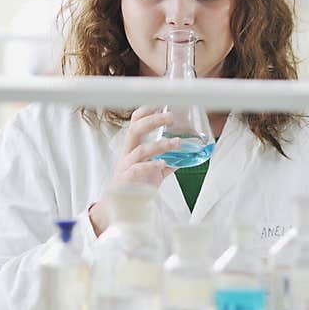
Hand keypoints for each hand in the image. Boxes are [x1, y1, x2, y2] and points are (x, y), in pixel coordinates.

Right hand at [89, 106, 180, 235]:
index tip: (160, 102)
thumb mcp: (153, 170)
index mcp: (133, 146)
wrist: (121, 207)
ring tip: (177, 142)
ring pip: (140, 149)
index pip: (136, 122)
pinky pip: (137, 169)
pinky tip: (162, 164)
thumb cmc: (136, 184)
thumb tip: (187, 156)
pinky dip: (150, 165)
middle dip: (153, 120)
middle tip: (172, 117)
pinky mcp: (127, 180)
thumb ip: (167, 162)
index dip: (146, 110)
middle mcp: (128, 153)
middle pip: (135, 129)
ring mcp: (126, 166)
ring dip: (160, 145)